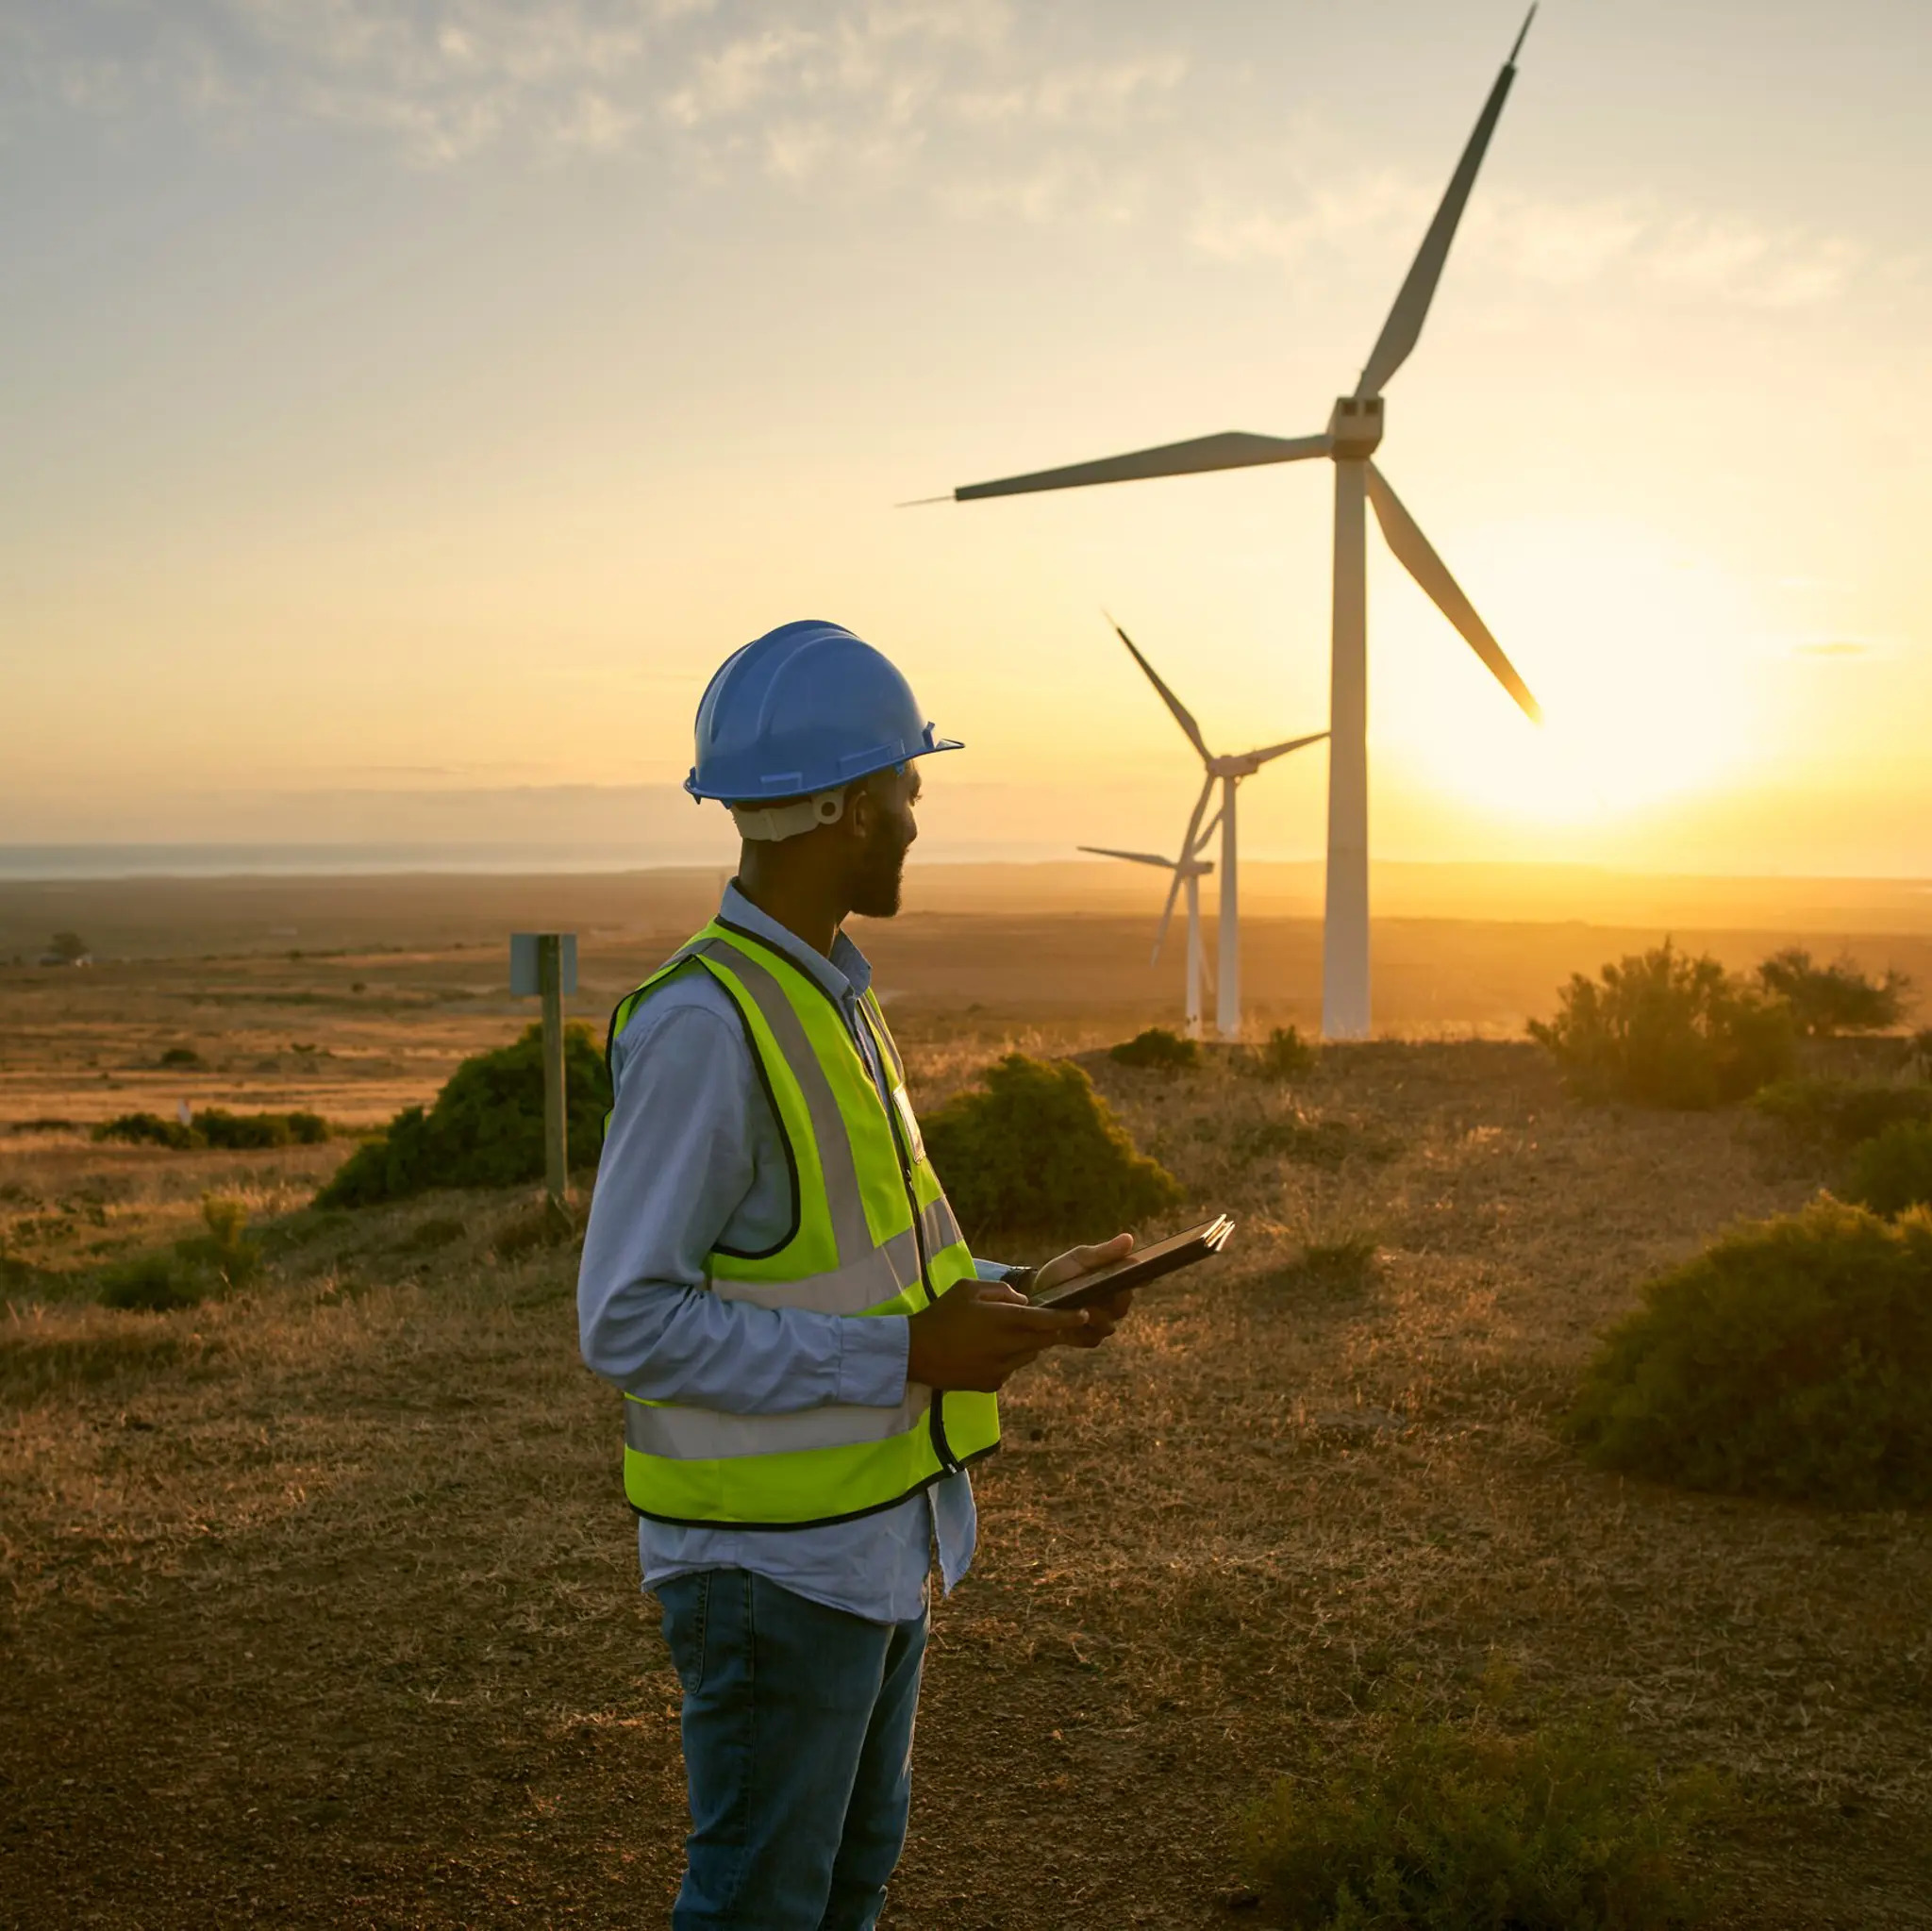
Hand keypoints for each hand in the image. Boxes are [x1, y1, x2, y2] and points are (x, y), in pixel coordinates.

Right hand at [906, 1279, 1089, 1392]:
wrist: (916, 1353)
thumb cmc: (941, 1314)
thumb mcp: (968, 1289)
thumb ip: (1001, 1291)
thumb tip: (1023, 1301)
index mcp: (1003, 1321)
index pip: (1046, 1320)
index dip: (1067, 1317)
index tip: (1084, 1313)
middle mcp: (1008, 1346)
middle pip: (1043, 1340)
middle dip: (1050, 1330)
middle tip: (1050, 1321)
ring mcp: (1001, 1368)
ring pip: (1029, 1355)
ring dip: (1028, 1344)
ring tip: (1008, 1333)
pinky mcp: (992, 1384)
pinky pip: (1012, 1369)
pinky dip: (1010, 1358)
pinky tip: (988, 1351)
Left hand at [1033, 1233, 1135, 1348]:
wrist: (1034, 1296)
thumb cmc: (1060, 1274)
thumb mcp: (1079, 1259)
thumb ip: (1104, 1253)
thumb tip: (1129, 1239)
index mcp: (1114, 1281)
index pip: (1136, 1280)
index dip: (1141, 1279)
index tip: (1142, 1276)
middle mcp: (1112, 1304)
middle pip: (1123, 1305)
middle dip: (1112, 1300)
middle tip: (1098, 1293)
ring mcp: (1101, 1323)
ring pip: (1109, 1325)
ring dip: (1094, 1317)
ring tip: (1081, 1309)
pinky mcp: (1087, 1339)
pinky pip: (1092, 1339)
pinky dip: (1081, 1332)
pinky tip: (1070, 1324)